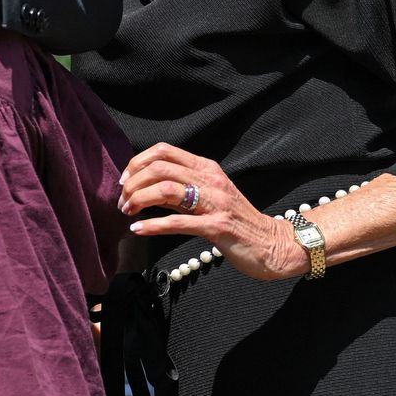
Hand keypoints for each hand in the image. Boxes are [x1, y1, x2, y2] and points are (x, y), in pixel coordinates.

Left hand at [118, 143, 306, 279]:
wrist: (273, 245)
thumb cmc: (236, 222)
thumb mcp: (207, 198)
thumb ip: (178, 191)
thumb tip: (143, 188)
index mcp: (207, 168)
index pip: (164, 151)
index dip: (137, 162)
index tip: (124, 181)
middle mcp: (211, 180)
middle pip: (159, 168)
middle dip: (133, 183)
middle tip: (122, 201)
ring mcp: (216, 202)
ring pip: (166, 190)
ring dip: (138, 200)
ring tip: (127, 213)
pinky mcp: (218, 226)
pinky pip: (178, 222)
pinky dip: (153, 225)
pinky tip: (137, 230)